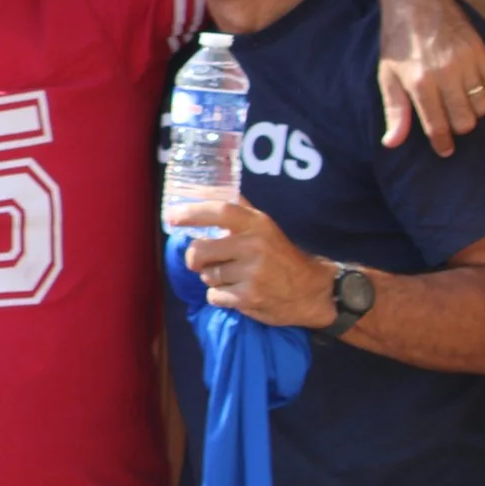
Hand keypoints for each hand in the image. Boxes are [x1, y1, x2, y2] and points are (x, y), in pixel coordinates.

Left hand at [169, 201, 333, 328]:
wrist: (313, 292)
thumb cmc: (282, 256)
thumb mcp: (266, 228)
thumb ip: (240, 211)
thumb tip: (207, 188)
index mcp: (257, 224)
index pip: (220, 211)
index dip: (192, 213)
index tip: (171, 217)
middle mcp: (255, 246)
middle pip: (200, 251)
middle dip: (196, 260)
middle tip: (205, 261)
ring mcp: (252, 273)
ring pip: (206, 276)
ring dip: (214, 279)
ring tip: (236, 277)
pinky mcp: (249, 297)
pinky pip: (214, 296)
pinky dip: (221, 297)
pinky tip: (240, 293)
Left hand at [374, 0, 484, 153]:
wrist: (416, 2)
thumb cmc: (398, 42)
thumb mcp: (386, 75)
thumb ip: (394, 110)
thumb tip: (392, 143)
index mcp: (419, 83)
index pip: (437, 125)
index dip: (442, 143)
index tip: (444, 150)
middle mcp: (445, 75)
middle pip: (466, 120)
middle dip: (459, 128)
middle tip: (451, 123)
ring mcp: (466, 62)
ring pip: (484, 105)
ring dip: (474, 110)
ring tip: (460, 104)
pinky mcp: (480, 51)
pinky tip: (470, 85)